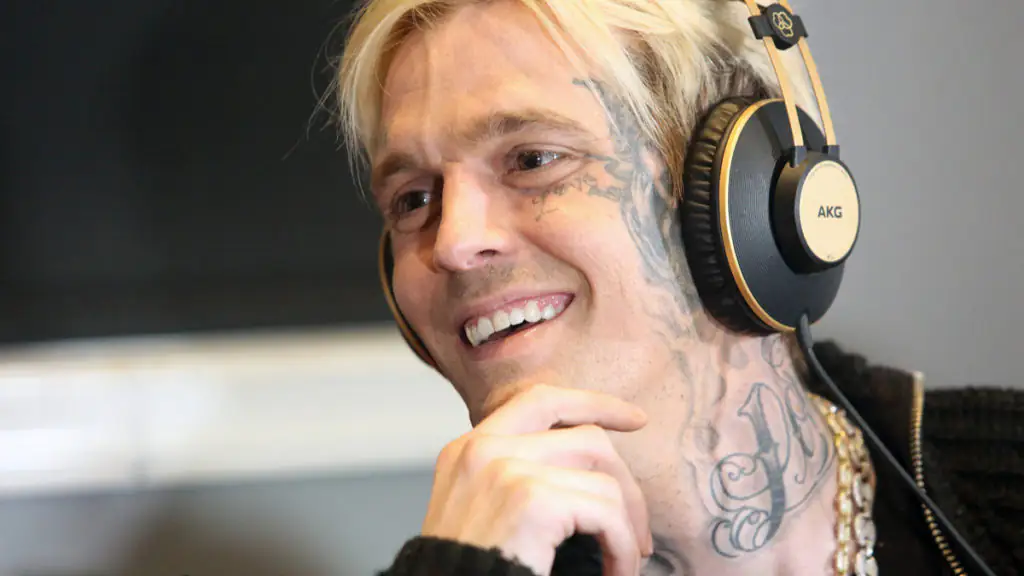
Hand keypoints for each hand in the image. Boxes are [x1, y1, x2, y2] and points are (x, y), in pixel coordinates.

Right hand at [421, 384, 653, 575]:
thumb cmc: (473, 574)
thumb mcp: (481, 513)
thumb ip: (519, 478)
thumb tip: (593, 472)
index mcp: (468, 450)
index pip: (540, 401)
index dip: (594, 404)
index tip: (636, 420)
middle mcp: (483, 450)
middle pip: (586, 438)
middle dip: (626, 483)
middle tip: (639, 531)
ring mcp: (506, 471)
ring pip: (603, 480)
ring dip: (627, 526)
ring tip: (625, 561)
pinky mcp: (532, 501)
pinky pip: (606, 514)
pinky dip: (622, 548)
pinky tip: (616, 572)